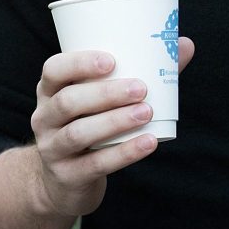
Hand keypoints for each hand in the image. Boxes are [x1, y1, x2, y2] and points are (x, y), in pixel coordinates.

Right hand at [29, 37, 194, 217]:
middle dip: (106, 93)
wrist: (64, 182)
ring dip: (115, 121)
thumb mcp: (100, 100)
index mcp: (50, 91)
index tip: (112, 60)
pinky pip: (95, 164)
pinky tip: (149, 142)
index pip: (53, 70)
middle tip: (141, 88)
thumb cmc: (90, 125)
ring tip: (146, 112)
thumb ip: (140, 72)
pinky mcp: (68, 176)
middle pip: (68, 101)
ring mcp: (52, 149)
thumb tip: (184, 45)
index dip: (79, 63)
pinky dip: (124, 153)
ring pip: (78, 133)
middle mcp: (44, 118)